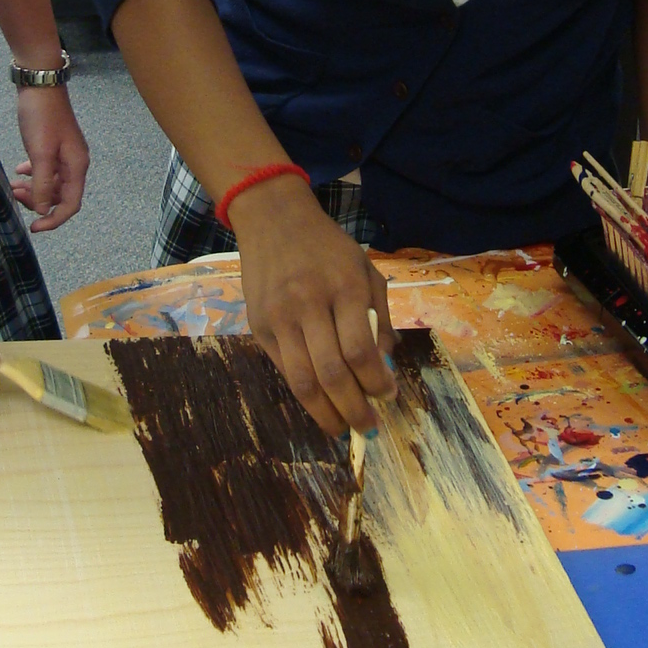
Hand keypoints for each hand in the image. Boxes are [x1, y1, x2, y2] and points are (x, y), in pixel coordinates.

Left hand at [10, 87, 89, 232]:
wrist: (40, 84)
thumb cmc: (42, 118)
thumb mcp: (40, 153)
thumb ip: (42, 184)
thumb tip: (42, 210)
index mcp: (76, 166)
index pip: (70, 204)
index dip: (53, 219)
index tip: (33, 227)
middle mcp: (74, 163)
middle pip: (60, 196)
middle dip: (38, 202)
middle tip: (15, 196)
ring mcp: (64, 154)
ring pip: (51, 183)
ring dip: (33, 189)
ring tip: (13, 186)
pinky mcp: (54, 146)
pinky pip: (46, 170)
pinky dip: (33, 175)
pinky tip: (20, 171)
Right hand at [228, 175, 396, 435]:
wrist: (273, 219)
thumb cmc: (327, 247)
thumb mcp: (365, 269)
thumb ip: (380, 316)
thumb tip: (384, 366)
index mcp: (345, 287)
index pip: (360, 350)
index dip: (376, 382)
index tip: (388, 396)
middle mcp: (310, 304)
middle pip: (332, 373)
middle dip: (354, 409)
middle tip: (368, 428)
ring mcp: (279, 317)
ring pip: (303, 381)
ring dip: (325, 414)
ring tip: (342, 428)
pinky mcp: (259, 327)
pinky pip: (283, 370)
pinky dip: (303, 394)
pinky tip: (319, 404)